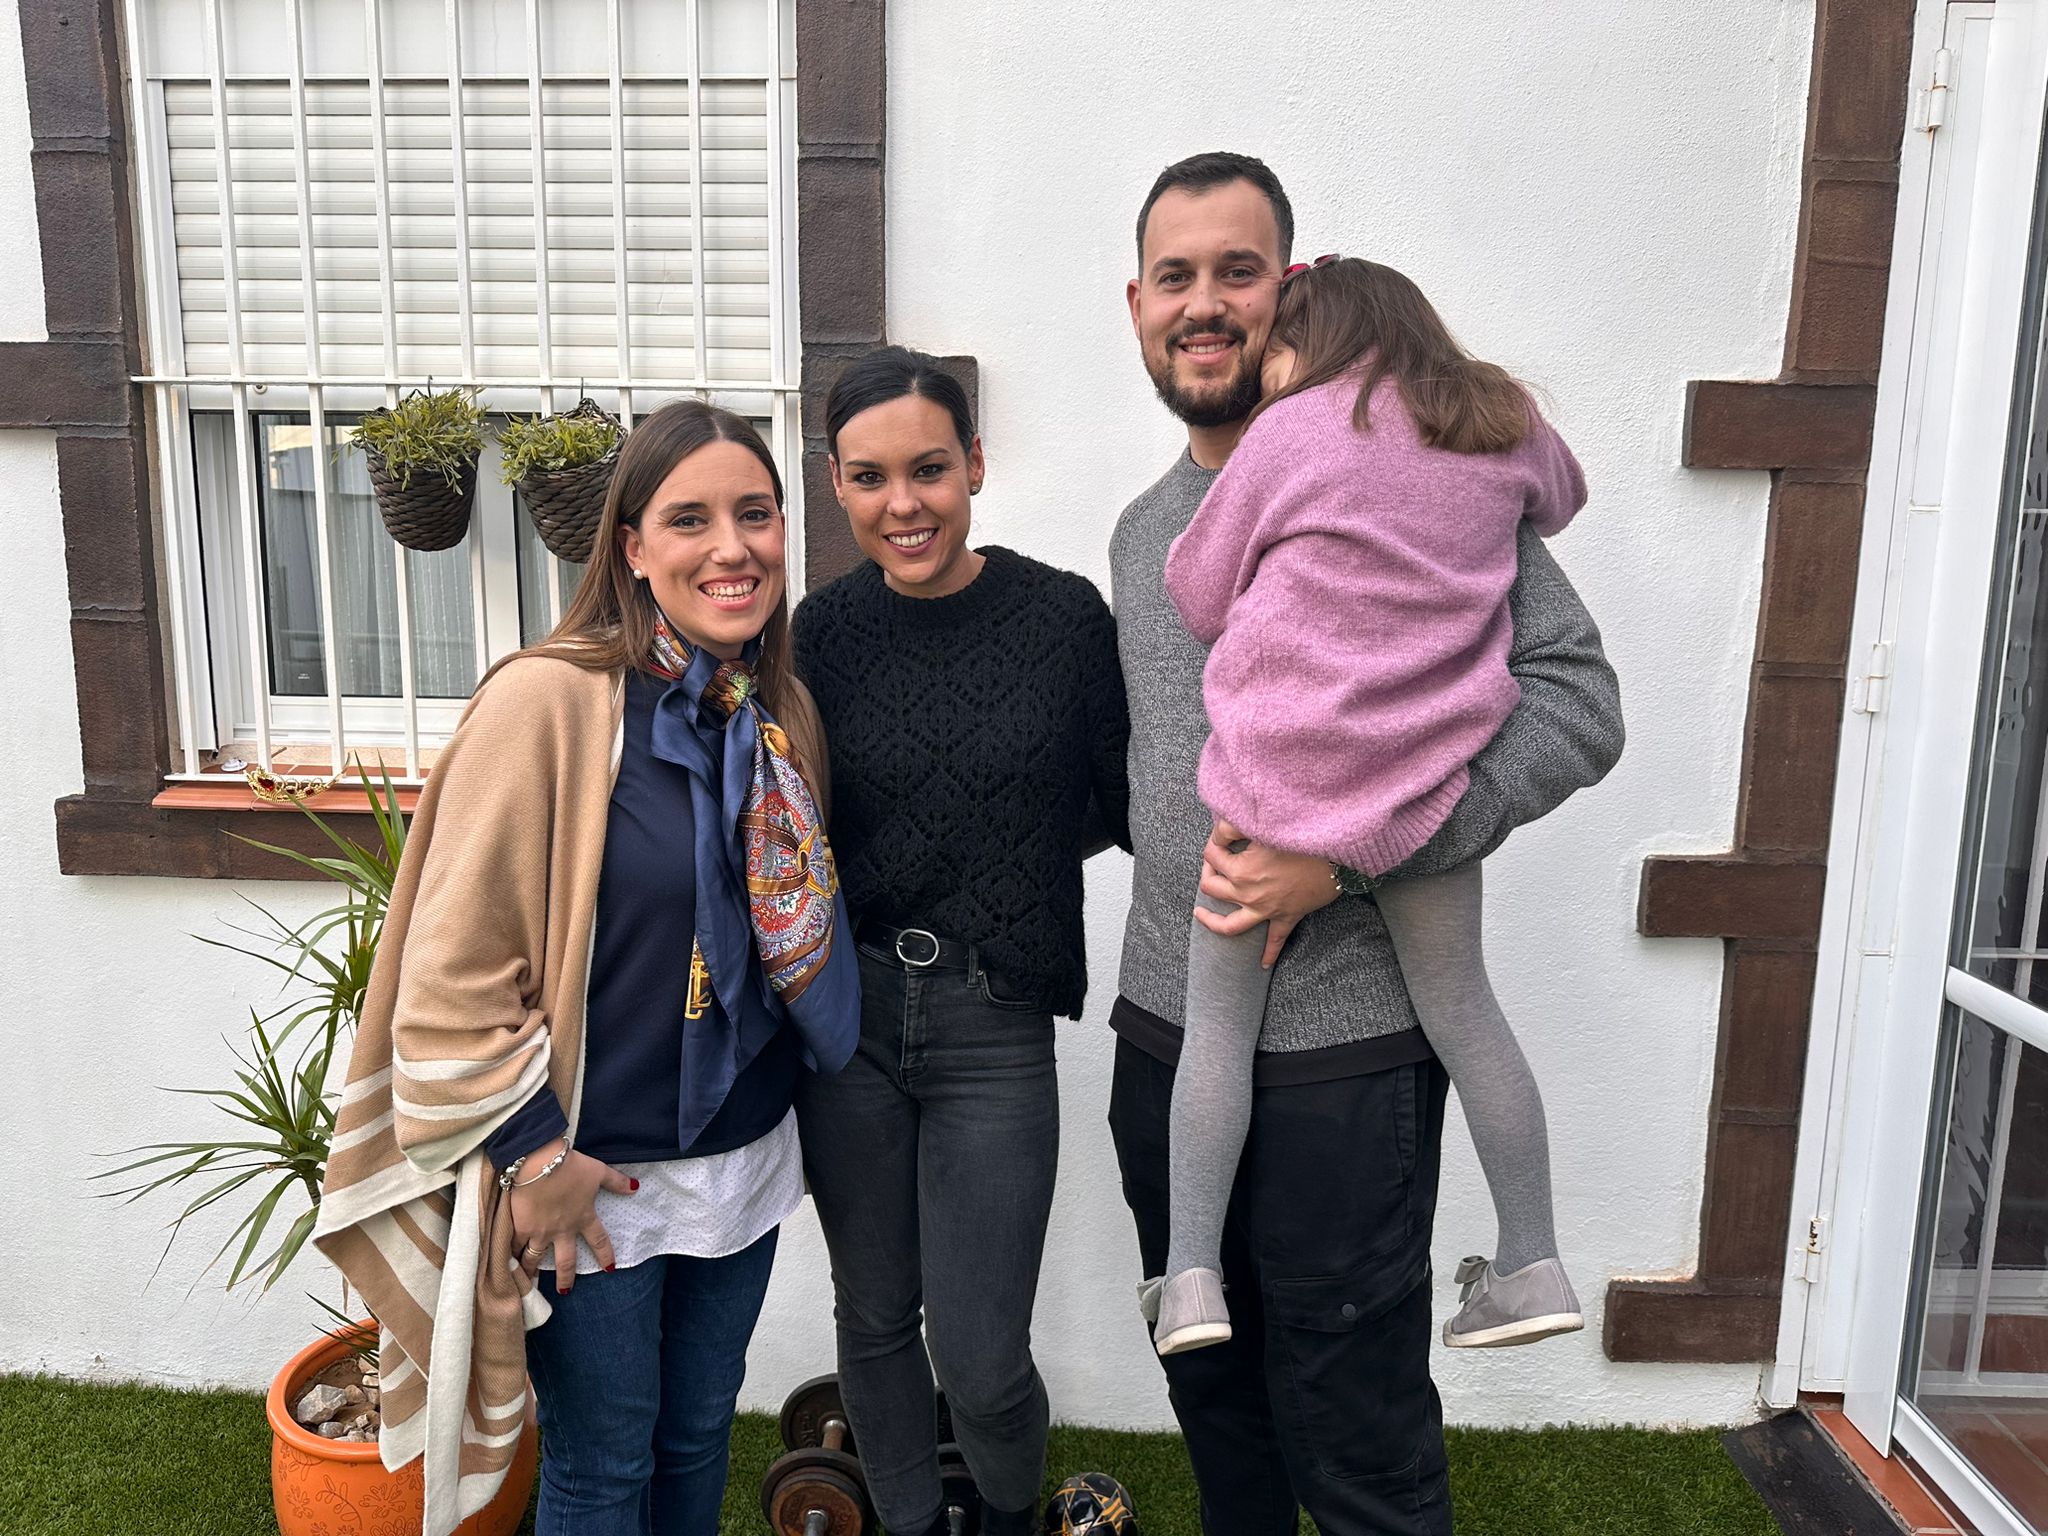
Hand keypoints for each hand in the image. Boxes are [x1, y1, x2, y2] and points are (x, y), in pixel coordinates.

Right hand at [507, 1139, 635, 1291]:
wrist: (539, 1163)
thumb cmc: (570, 1166)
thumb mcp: (598, 1171)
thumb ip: (616, 1181)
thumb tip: (636, 1187)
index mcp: (583, 1218)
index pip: (599, 1241)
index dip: (605, 1255)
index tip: (610, 1269)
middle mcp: (563, 1230)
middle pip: (566, 1261)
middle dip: (566, 1278)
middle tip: (565, 1291)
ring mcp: (540, 1232)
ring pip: (536, 1259)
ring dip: (532, 1271)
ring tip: (528, 1281)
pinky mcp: (521, 1227)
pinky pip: (515, 1247)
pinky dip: (510, 1256)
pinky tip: (505, 1264)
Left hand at [1196, 820, 1339, 968]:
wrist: (1336, 858)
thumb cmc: (1302, 839)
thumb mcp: (1264, 827)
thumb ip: (1233, 827)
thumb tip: (1217, 832)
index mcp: (1241, 870)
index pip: (1211, 856)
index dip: (1212, 843)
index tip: (1220, 837)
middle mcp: (1248, 894)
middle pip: (1211, 888)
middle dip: (1206, 874)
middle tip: (1212, 865)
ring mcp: (1265, 910)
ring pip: (1230, 925)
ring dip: (1212, 922)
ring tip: (1201, 915)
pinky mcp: (1286, 918)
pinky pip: (1275, 941)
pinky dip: (1268, 955)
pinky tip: (1262, 965)